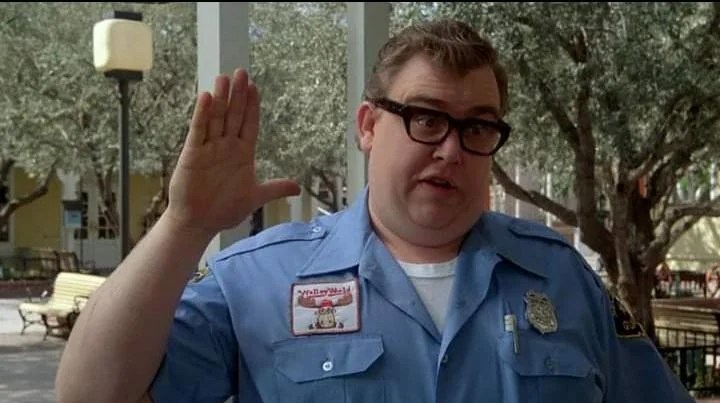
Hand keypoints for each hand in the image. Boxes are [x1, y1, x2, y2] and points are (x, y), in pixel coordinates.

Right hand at [165, 69, 300, 236]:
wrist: (199, 223)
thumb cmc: (224, 209)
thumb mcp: (255, 197)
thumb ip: (275, 188)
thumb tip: (297, 187)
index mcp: (242, 153)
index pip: (249, 124)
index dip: (252, 106)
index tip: (255, 87)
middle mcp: (226, 147)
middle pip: (234, 115)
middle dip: (238, 95)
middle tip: (242, 72)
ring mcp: (209, 149)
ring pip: (216, 118)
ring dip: (221, 99)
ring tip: (225, 78)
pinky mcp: (192, 154)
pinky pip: (198, 131)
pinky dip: (202, 115)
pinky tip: (207, 98)